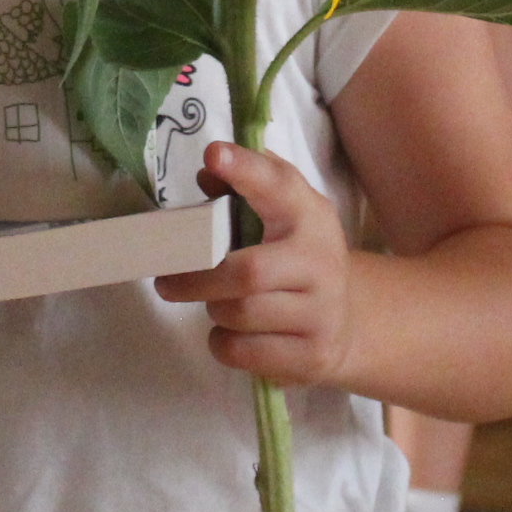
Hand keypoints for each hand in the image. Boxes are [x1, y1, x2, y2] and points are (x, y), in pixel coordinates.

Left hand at [155, 141, 356, 385]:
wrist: (346, 321)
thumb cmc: (295, 259)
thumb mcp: (282, 217)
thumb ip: (245, 190)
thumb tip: (209, 173)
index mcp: (310, 216)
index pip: (278, 185)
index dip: (245, 170)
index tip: (214, 155)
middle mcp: (322, 262)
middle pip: (247, 273)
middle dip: (197, 279)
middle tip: (166, 282)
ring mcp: (322, 313)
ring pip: (241, 315)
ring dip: (214, 310)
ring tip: (216, 304)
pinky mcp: (313, 356)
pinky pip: (244, 352)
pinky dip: (223, 343)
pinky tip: (232, 333)